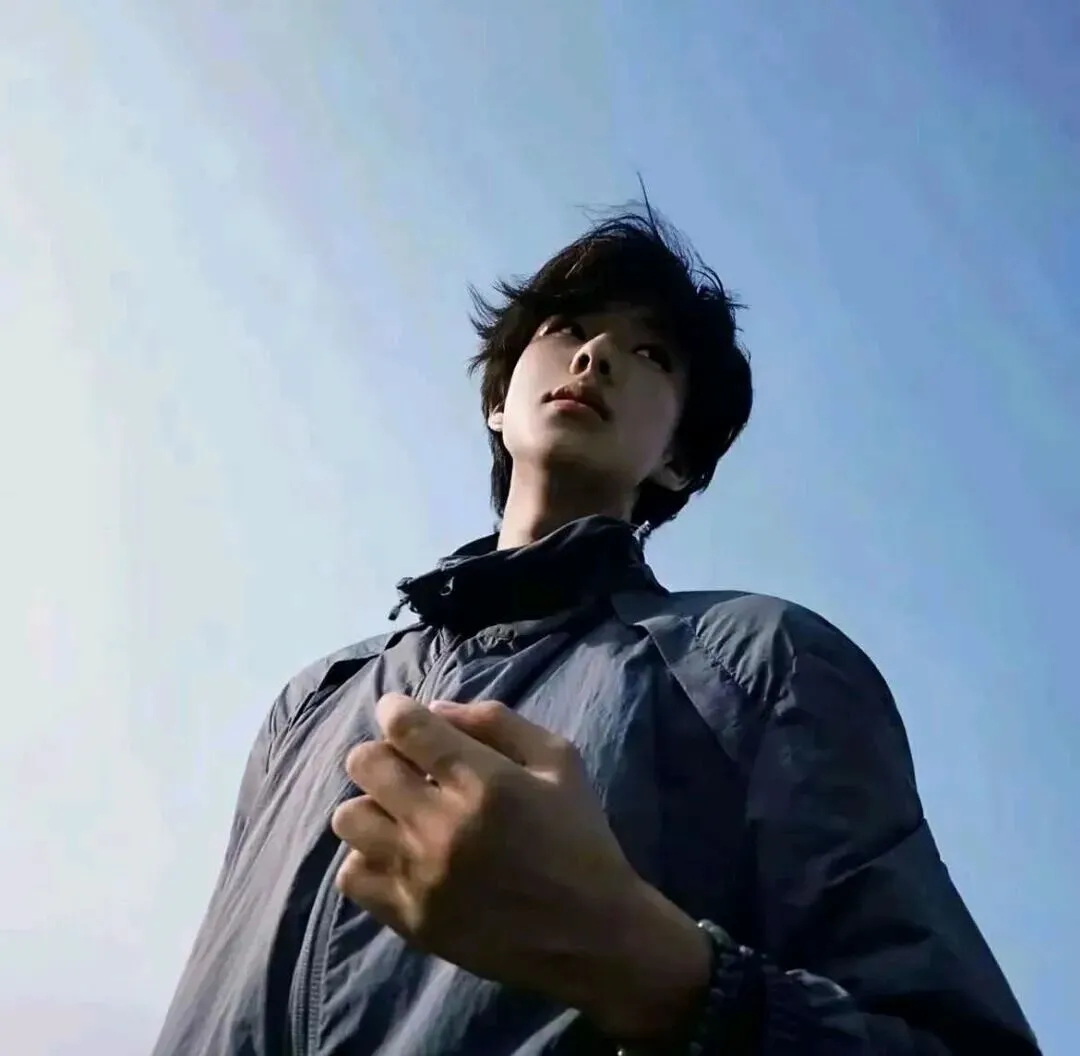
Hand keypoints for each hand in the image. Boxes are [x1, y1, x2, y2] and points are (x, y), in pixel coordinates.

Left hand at [331, 694, 709, 1039]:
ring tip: (401, 814)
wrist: (592, 935)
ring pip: (349, 817)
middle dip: (383, 753)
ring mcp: (420, 877)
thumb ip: (497, 722)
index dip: (395, 710)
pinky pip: (351, 874)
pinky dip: (369, 857)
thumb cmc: (579, 837)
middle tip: (407, 766)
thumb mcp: (558, 760)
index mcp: (484, 782)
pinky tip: (400, 856)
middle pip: (365, 764)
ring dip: (372, 805)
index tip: (402, 715)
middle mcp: (442, 826)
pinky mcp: (410, 919)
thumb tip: (434, 709)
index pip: (405, 727)